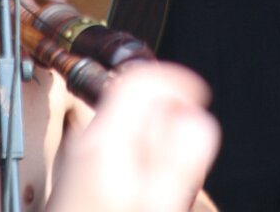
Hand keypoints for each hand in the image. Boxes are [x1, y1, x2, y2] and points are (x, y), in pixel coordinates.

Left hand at [48, 63, 219, 211]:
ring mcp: (80, 163)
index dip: (173, 80)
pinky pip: (116, 151)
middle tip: (193, 139)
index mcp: (104, 140)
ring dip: (156, 136)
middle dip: (168, 111)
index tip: (198, 95)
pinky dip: (141, 155)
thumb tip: (197, 119)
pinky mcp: (81, 182)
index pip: (137, 81)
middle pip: (132, 102)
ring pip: (125, 128)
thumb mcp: (154, 204)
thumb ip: (177, 161)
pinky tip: (151, 187)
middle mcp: (86, 144)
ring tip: (177, 168)